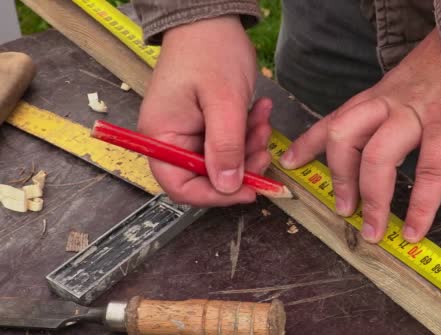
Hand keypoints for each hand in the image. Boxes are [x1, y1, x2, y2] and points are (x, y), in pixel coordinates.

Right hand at [138, 16, 272, 205]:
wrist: (211, 19)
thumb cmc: (210, 51)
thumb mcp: (223, 101)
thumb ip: (225, 147)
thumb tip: (227, 187)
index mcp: (162, 136)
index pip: (181, 186)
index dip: (215, 195)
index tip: (248, 191)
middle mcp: (171, 139)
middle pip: (206, 176)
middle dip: (240, 166)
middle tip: (264, 149)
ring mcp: (189, 132)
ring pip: (223, 161)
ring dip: (249, 147)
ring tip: (263, 122)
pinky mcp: (206, 124)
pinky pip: (230, 142)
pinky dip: (248, 133)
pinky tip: (260, 113)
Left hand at [280, 29, 440, 242]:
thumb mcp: (406, 84)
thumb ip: (389, 110)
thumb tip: (377, 143)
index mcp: (377, 96)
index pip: (333, 119)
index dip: (308, 143)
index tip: (290, 163)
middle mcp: (388, 104)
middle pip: (344, 137)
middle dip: (338, 177)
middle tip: (342, 209)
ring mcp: (417, 115)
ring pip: (377, 156)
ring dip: (371, 198)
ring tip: (372, 230)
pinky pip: (431, 170)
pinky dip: (421, 206)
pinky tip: (416, 230)